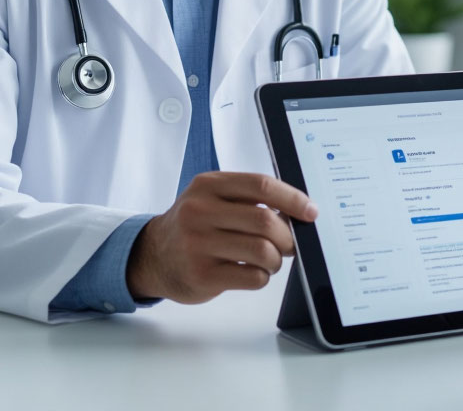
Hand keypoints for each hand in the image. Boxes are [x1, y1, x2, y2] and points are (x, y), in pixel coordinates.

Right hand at [126, 171, 317, 303]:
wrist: (152, 256)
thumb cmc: (194, 225)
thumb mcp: (212, 198)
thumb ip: (247, 198)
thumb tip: (296, 211)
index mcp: (208, 185)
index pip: (261, 185)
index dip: (292, 198)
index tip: (310, 211)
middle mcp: (199, 211)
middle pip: (264, 220)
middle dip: (287, 236)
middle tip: (289, 244)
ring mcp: (198, 244)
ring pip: (262, 251)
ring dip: (276, 259)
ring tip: (270, 260)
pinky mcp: (201, 275)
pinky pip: (252, 277)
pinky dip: (263, 276)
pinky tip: (252, 272)